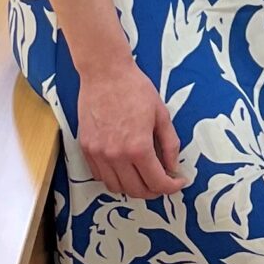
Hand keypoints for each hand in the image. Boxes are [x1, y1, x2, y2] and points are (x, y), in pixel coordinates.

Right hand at [76, 58, 188, 199]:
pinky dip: (114, 178)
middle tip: (163, 182)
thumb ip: (170, 145)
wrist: (105, 73)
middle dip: (154, 191)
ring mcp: (98, 154)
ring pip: (116, 187)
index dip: (171, 187)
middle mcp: (116, 155)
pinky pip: (100, 175)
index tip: (177, 182)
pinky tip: (124, 169)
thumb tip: (173, 167)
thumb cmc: (135, 89)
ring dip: (133, 187)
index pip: (157, 182)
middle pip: (136, 190)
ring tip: (144, 177)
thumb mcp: (161, 115)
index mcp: (138, 147)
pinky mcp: (85, 148)